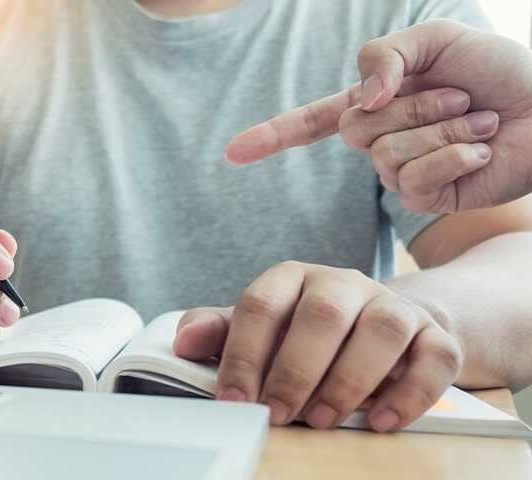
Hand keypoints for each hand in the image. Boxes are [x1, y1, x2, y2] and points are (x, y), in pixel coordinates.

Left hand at [172, 261, 462, 431]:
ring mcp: (393, 305)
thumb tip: (182, 341)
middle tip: (277, 413)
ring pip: (382, 329)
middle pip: (323, 314)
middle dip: (296, 369)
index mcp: (292, 278)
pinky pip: (434, 358)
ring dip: (349, 380)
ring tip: (321, 419)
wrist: (381, 326)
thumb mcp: (259, 330)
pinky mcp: (435, 335)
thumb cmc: (304, 333)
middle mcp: (344, 283)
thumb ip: (220, 333)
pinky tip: (379, 421)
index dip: (244, 353)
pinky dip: (409, 394)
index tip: (233, 398)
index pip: (262, 305)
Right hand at [226, 19, 531, 212]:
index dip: (271, 136)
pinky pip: (415, 180)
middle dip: (415, 106)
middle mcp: (382, 140)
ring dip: (443, 131)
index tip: (232, 154)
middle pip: (354, 129)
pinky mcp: (426, 199)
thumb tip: (363, 101)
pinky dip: (455, 156)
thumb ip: (386, 56)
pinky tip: (484, 150)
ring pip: (387, 155)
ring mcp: (401, 173)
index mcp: (377, 103)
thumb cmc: (500, 70)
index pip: (311, 122)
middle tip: (464, 99)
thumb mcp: (437, 39)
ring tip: (482, 124)